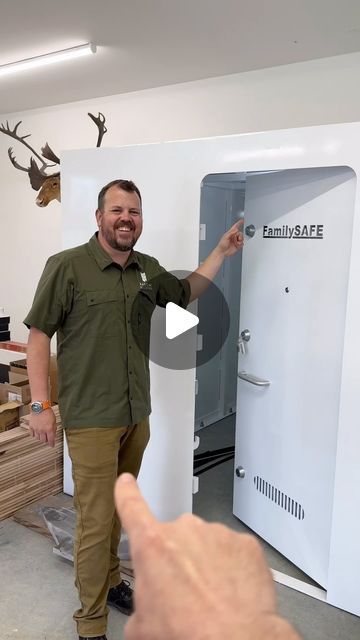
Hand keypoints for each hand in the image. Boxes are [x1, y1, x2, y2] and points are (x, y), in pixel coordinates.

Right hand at [29, 408, 56, 446]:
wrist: (40, 407)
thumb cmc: (48, 412)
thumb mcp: (54, 421)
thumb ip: (54, 429)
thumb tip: (53, 435)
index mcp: (49, 429)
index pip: (51, 440)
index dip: (52, 444)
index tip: (52, 445)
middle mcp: (42, 430)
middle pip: (43, 440)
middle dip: (46, 440)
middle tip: (47, 438)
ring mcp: (36, 429)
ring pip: (38, 438)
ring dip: (40, 437)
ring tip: (42, 434)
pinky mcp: (31, 427)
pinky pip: (32, 434)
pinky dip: (34, 434)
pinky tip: (37, 432)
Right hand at [114, 474, 300, 639]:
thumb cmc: (187, 632)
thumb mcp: (142, 625)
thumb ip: (140, 601)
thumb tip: (145, 612)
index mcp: (153, 545)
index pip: (132, 508)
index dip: (127, 493)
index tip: (126, 482)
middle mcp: (185, 530)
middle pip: (176, 540)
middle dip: (178, 561)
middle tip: (184, 594)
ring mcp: (217, 534)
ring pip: (207, 547)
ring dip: (207, 567)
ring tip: (210, 600)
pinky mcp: (245, 544)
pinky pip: (234, 553)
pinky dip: (233, 571)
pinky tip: (230, 595)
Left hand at [216, 219, 243, 256]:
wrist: (222, 252)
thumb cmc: (221, 245)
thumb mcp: (225, 237)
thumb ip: (231, 233)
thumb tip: (236, 230)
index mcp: (230, 233)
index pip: (235, 226)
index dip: (239, 223)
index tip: (242, 220)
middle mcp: (234, 236)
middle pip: (240, 233)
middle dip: (240, 236)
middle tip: (236, 239)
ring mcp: (236, 241)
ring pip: (242, 238)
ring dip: (240, 240)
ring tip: (236, 243)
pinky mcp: (238, 245)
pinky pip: (242, 243)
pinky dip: (240, 244)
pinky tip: (237, 245)